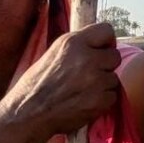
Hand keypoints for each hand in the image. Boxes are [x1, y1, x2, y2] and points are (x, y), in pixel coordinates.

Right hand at [0, 22, 121, 138]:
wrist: (28, 112)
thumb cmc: (36, 84)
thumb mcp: (53, 53)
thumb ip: (77, 47)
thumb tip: (97, 44)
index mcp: (73, 42)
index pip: (106, 30)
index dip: (105, 42)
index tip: (100, 50)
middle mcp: (87, 58)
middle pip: (115, 56)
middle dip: (105, 65)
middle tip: (89, 75)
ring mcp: (95, 80)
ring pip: (113, 78)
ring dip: (103, 85)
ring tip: (83, 90)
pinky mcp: (100, 100)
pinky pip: (112, 96)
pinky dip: (102, 101)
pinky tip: (85, 102)